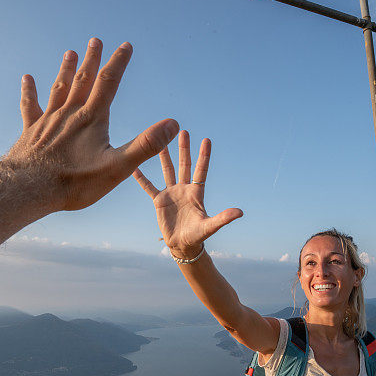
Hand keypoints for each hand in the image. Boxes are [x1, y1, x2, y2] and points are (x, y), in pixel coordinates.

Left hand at [5, 38, 179, 211]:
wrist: (29, 189)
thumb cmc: (75, 182)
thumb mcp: (118, 167)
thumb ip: (146, 145)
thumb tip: (173, 124)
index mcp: (92, 119)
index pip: (108, 83)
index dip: (118, 62)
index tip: (125, 45)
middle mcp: (69, 113)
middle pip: (83, 80)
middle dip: (92, 60)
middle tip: (95, 40)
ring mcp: (48, 120)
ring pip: (59, 88)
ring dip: (66, 70)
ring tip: (70, 53)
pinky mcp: (31, 132)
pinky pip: (30, 106)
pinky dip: (29, 91)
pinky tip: (27, 79)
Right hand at [133, 131, 242, 257]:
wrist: (182, 245)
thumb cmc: (198, 236)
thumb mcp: (210, 226)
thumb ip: (223, 218)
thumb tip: (240, 212)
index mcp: (196, 193)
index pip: (201, 170)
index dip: (204, 156)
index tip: (206, 140)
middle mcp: (184, 189)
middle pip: (184, 165)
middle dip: (184, 148)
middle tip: (182, 130)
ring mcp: (171, 193)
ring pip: (167, 170)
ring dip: (164, 156)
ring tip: (160, 140)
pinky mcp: (159, 201)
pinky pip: (149, 187)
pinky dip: (142, 178)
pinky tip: (135, 166)